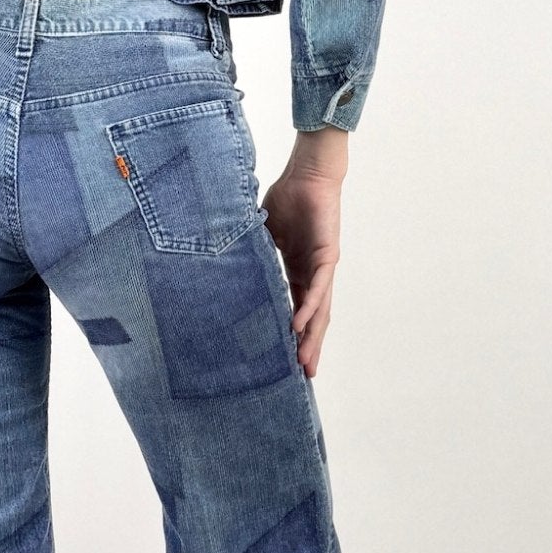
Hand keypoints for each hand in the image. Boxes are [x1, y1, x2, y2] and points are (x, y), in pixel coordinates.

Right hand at [262, 126, 348, 377]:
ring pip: (319, 310)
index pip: (296, 310)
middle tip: (301, 378)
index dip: (293, 336)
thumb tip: (224, 263)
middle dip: (307, 349)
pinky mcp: (328, 254)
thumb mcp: (263, 233)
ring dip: (311, 337)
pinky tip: (301, 325)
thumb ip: (252, 253)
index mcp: (298, 271)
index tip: (286, 361)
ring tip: (304, 363)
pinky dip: (310, 306)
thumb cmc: (289, 198)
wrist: (308, 174)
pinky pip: (318, 286)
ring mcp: (322, 267)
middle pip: (312, 320)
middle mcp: (313, 274)